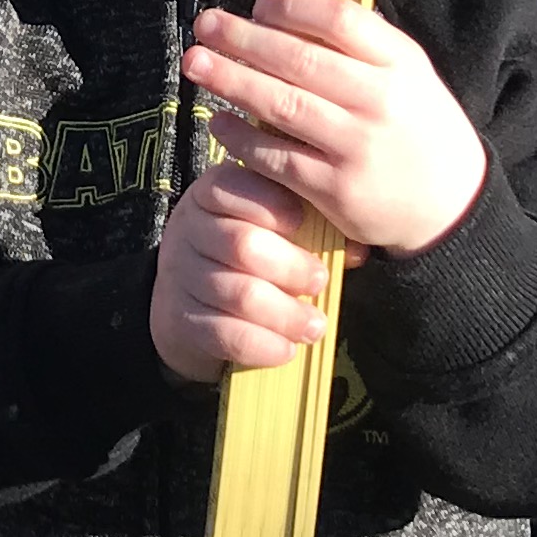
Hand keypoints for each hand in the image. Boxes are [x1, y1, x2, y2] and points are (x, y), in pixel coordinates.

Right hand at [152, 161, 343, 385]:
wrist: (191, 302)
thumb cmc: (248, 257)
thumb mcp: (272, 231)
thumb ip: (312, 229)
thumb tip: (357, 250)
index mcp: (212, 194)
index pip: (233, 187)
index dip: (271, 204)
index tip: (302, 221)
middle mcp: (189, 228)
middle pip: (242, 244)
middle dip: (290, 266)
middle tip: (320, 281)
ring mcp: (180, 274)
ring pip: (237, 294)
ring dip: (285, 314)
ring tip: (315, 325)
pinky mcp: (179, 318)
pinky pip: (224, 333)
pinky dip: (262, 344)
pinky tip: (287, 350)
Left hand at [179, 0, 487, 261]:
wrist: (451, 206)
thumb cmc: (415, 127)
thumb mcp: (409, 75)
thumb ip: (362, 45)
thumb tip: (287, 9)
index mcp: (402, 63)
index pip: (340, 19)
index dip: (292, 8)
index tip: (259, 6)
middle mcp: (381, 102)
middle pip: (300, 60)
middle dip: (242, 39)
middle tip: (204, 24)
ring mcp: (358, 148)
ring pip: (282, 106)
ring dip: (231, 82)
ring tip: (197, 63)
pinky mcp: (337, 191)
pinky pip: (277, 158)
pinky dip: (242, 139)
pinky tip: (219, 122)